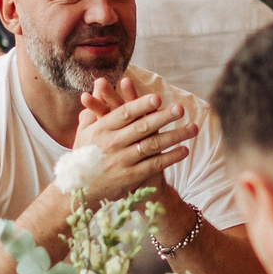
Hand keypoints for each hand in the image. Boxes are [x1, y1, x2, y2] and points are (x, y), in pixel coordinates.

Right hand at [74, 76, 199, 199]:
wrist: (79, 189)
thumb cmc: (84, 154)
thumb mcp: (84, 131)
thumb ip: (94, 108)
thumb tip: (100, 85)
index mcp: (101, 129)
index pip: (124, 114)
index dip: (141, 105)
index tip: (157, 98)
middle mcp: (112, 144)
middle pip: (142, 128)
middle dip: (163, 118)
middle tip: (180, 109)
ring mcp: (122, 161)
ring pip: (152, 146)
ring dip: (174, 136)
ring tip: (193, 128)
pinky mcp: (131, 177)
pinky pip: (154, 165)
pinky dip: (170, 157)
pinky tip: (184, 150)